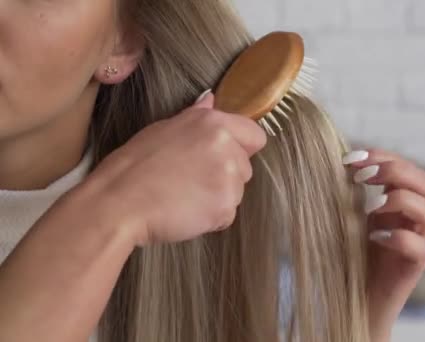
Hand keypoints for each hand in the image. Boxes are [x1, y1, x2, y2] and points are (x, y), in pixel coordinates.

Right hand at [82, 91, 266, 245]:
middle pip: (246, 167)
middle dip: (226, 176)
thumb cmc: (134, 166)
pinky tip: (185, 212)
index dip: (242, 148)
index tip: (221, 158)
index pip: (255, 135)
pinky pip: (227, 215)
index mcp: (213, 124)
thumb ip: (196, 116)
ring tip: (184, 196)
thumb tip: (211, 98)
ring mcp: (229, 179)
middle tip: (190, 180)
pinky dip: (211, 218)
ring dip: (218, 198)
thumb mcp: (163, 128)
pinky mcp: (225, 207)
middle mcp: (227, 148)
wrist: (119, 202)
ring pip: (237, 192)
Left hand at [343, 149, 424, 340]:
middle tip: (363, 176)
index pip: (406, 167)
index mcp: (400, 202)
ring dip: (400, 200)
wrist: (354, 298)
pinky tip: (374, 237)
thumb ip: (351, 192)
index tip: (350, 158)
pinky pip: (421, 247)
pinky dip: (399, 237)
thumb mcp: (348, 216)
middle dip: (396, 170)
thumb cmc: (350, 255)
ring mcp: (418, 242)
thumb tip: (339, 162)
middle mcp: (414, 219)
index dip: (382, 156)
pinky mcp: (415, 267)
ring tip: (369, 208)